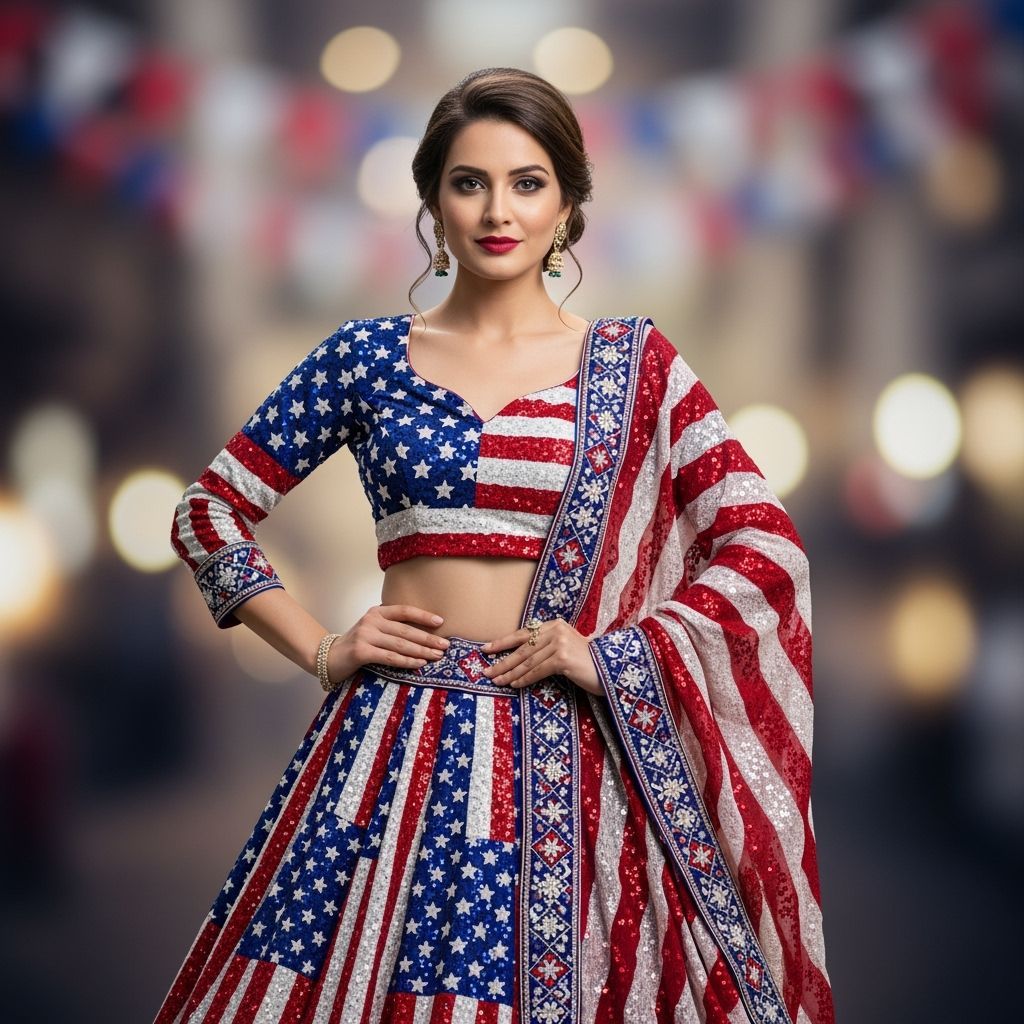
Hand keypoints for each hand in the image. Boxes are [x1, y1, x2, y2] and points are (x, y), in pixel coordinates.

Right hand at [328, 604, 449, 682]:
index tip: (441, 622)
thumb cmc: (357, 645)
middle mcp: (371, 621)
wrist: (328, 657)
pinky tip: (419, 663)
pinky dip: (407, 661)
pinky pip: (390, 657)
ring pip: (400, 644)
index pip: (404, 610)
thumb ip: (392, 627)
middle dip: (428, 638)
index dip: (423, 615)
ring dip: (421, 651)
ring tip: (437, 656)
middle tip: (445, 645)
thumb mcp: (373, 629)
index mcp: (376, 612)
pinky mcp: (361, 652)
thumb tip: (424, 633)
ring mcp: (365, 635)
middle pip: (406, 630)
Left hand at [480, 618, 602, 695]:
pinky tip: (514, 685)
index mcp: (554, 624)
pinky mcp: (563, 658)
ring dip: (510, 673)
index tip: (486, 649)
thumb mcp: (565, 648)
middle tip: (486, 672)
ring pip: (528, 661)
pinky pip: (537, 671)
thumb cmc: (586, 663)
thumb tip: (517, 658)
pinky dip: (524, 679)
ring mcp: (560, 643)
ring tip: (496, 681)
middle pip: (522, 648)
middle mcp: (556, 630)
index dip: (503, 642)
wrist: (610, 670)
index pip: (523, 633)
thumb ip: (546, 646)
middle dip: (502, 662)